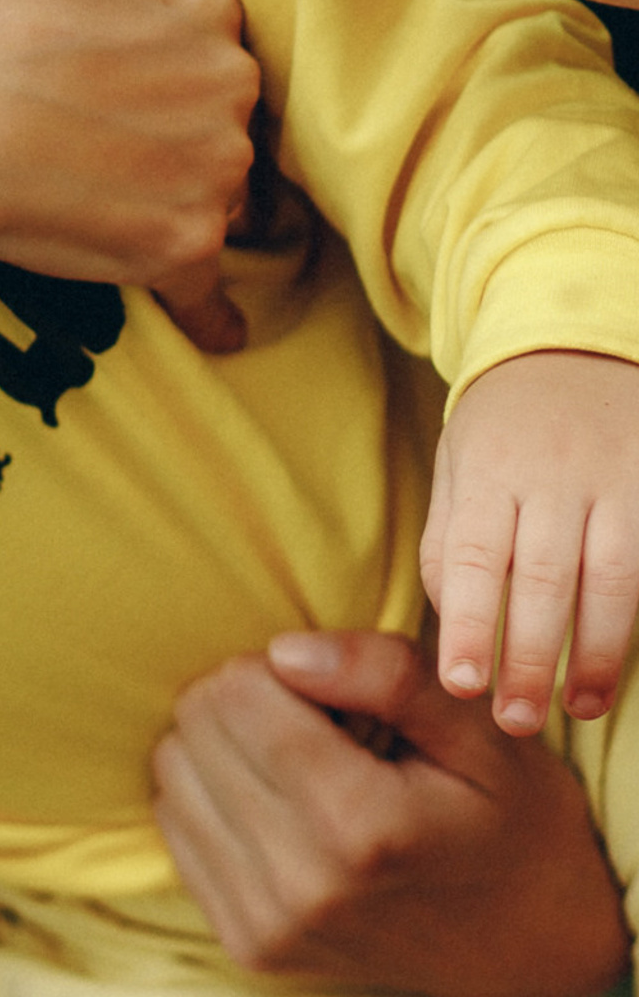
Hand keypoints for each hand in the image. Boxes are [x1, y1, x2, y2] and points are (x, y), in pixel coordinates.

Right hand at [0, 0, 258, 284]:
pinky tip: (210, 319)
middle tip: (77, 101)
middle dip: (168, 102)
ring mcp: (204, 177)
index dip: (147, 26)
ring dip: (174, 180)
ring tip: (90, 171)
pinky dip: (204, 292)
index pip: (203, 17)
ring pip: (213, 179)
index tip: (85, 34)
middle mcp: (226, 90)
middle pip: (214, 99)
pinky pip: (209, 278)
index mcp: (204, 1)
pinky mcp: (172, 253)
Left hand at [154, 629, 629, 996]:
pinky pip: (175, 825)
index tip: (331, 694)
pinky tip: (279, 808)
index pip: (237, 690)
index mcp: (362, 826)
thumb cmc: (508, 824)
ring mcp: (268, 923)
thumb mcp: (481, 735)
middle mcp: (303, 884)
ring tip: (301, 769)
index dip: (277, 667)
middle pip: (197, 723)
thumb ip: (387, 673)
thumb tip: (285, 650)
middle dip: (247, 700)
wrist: (529, 953)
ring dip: (223, 748)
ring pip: (172, 769)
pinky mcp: (246, 943)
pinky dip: (213, 797)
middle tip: (318, 727)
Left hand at [425, 349, 638, 729]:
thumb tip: (447, 613)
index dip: (469, 623)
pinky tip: (627, 664)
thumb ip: (450, 533)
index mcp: (487, 468)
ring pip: (610, 581)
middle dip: (529, 657)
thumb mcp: (458, 461)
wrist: (573, 348)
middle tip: (513, 720)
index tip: (461, 684)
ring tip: (577, 709)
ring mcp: (614, 483)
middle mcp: (552, 476)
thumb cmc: (504, 426)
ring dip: (595, 655)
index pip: (472, 556)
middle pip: (542, 580)